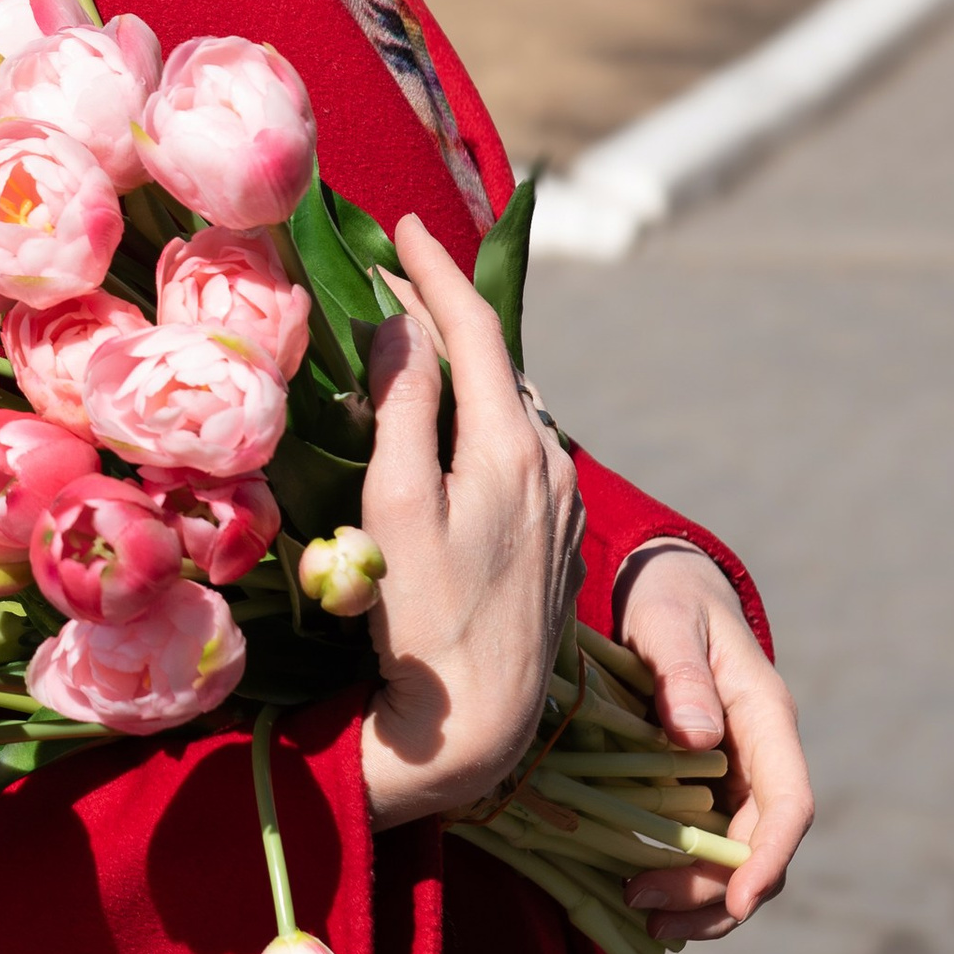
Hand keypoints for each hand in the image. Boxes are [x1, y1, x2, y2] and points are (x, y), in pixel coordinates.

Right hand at [358, 215, 583, 831]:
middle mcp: (551, 464)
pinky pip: (520, 454)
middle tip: (392, 281)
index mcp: (512, 444)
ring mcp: (561, 506)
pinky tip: (453, 435)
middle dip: (447, 316)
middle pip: (498, 364)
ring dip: (467, 372)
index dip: (433, 271)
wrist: (479, 725)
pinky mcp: (557, 542)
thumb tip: (401, 329)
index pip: (476, 328)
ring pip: (512, 410)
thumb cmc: (422, 618)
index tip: (399, 228)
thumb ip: (400, 407)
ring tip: (415, 350)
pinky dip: (482, 422)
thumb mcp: (394, 504)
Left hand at [614, 543, 810, 937]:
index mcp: (767, 720)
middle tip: (642, 908)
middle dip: (712, 892)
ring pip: (734, 859)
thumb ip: (681, 672)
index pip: (788, 805)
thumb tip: (697, 737)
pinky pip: (701, 846)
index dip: (767, 859)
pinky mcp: (701, 788)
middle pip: (758, 848)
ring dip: (696, 899)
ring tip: (637, 915)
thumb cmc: (669, 597)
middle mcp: (760, 758)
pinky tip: (632, 894)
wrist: (665, 588)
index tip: (740, 902)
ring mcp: (734, 778)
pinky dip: (676, 878)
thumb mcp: (667, 621)